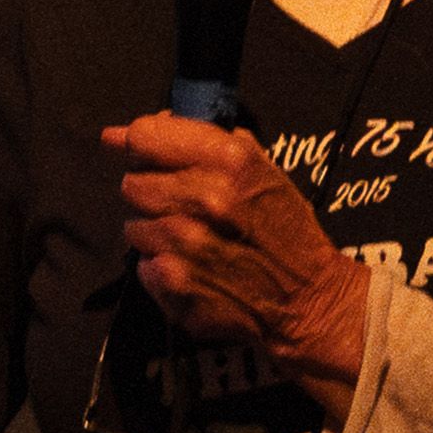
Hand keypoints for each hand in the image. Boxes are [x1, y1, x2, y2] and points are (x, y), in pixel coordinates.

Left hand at [99, 109, 369, 415]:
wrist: (306, 300)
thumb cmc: (284, 229)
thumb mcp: (261, 168)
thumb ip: (201, 142)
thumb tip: (126, 133)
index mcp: (230, 161)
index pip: (144, 136)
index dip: (140, 145)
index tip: (143, 155)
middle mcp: (205, 198)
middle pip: (132, 183)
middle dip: (151, 193)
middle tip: (181, 207)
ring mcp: (185, 242)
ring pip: (133, 226)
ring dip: (155, 232)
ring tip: (191, 241)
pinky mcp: (172, 281)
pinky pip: (142, 264)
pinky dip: (160, 267)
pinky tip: (191, 269)